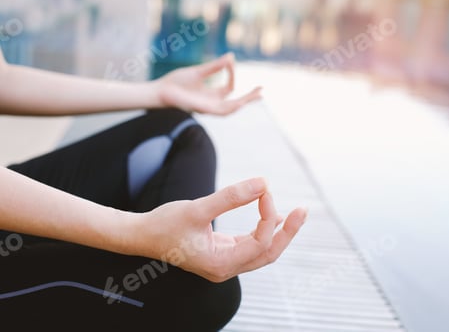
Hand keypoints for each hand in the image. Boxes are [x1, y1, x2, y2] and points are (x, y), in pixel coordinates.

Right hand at [133, 178, 306, 282]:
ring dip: (278, 232)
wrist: (142, 237)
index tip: (264, 190)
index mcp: (221, 263)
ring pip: (262, 251)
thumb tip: (263, 182)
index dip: (268, 215)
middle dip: (287, 232)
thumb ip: (231, 197)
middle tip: (304, 211)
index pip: (259, 242)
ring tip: (296, 213)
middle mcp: (226, 269)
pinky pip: (251, 246)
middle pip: (269, 253)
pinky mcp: (222, 255)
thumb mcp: (197, 208)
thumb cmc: (164, 225)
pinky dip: (263, 231)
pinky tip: (273, 216)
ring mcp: (224, 264)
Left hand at [154, 53, 261, 115]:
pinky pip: (221, 111)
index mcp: (210, 95)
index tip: (230, 61)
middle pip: (235, 102)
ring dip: (245, 102)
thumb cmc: (176, 82)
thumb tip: (231, 57)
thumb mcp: (199, 72)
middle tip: (262, 90)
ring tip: (257, 95)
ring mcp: (208, 109)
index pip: (229, 88)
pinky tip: (241, 102)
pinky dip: (232, 106)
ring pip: (231, 108)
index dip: (232, 74)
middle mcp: (211, 104)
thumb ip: (215, 66)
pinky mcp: (203, 110)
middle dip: (249, 97)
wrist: (160, 92)